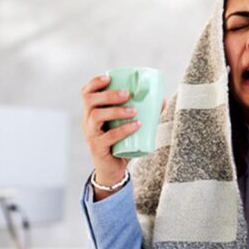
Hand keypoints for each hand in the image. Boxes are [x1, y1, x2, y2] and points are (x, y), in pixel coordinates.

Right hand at [81, 74, 140, 199]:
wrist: (112, 171)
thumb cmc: (120, 144)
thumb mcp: (127, 126)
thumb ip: (142, 113)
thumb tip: (162, 100)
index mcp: (91, 112)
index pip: (86, 93)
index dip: (95, 82)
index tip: (109, 77)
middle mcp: (87, 121)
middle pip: (90, 101)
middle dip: (109, 94)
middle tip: (127, 94)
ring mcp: (91, 135)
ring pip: (96, 116)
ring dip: (116, 110)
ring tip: (134, 111)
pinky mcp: (97, 148)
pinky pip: (108, 136)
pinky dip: (123, 129)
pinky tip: (136, 125)